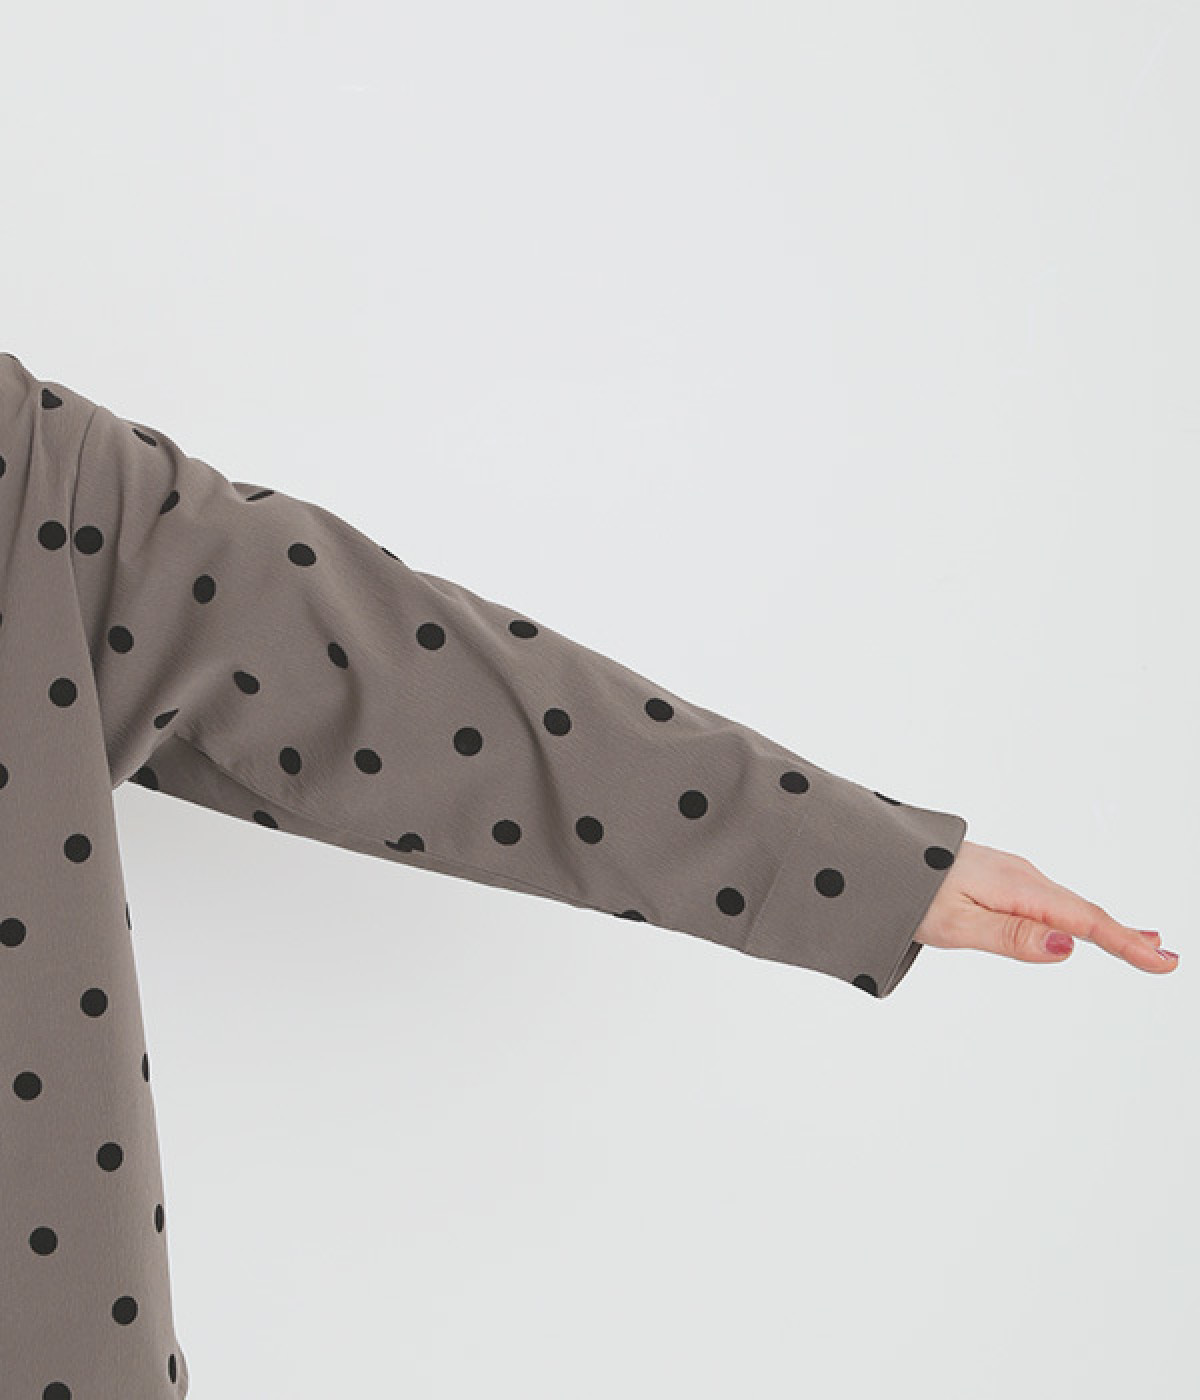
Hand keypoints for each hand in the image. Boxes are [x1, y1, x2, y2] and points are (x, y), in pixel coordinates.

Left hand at [915, 840, 1179, 974]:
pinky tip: (1079, 922)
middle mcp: (1018, 875)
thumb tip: (1068, 948)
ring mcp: (1008, 873)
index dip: (1125, 943)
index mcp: (1014, 888)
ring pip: (1063, 903)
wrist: (866, 855)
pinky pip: (1045, 897)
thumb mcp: (953, 924)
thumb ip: (1011, 937)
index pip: (1082, 921)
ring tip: (1139, 942)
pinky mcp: (994, 875)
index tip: (1163, 962)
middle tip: (1166, 958)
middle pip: (1080, 911)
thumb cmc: (902, 893)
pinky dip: (1073, 912)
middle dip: (1124, 934)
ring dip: (1102, 923)